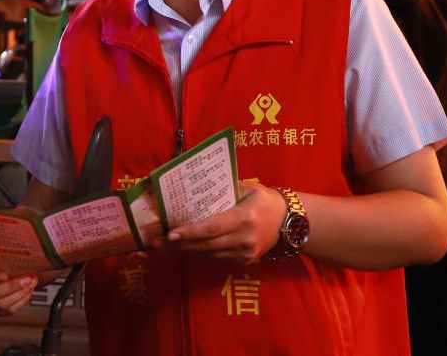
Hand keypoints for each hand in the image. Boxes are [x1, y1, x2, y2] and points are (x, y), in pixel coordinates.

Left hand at [151, 181, 285, 264]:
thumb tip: (193, 185)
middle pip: (206, 244)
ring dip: (185, 250)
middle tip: (157, 241)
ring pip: (208, 254)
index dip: (189, 232)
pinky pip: (215, 258)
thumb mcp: (247, 188)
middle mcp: (244, 239)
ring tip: (164, 245)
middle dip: (179, 244)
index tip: (170, 234)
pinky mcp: (244, 261)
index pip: (211, 227)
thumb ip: (223, 189)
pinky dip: (198, 253)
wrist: (289, 222)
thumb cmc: (264, 199)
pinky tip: (183, 248)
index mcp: (244, 218)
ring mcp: (244, 254)